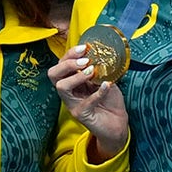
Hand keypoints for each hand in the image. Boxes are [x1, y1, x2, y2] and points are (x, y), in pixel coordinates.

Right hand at [48, 44, 129, 159]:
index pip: (61, 64)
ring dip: (76, 76)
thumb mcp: (106, 80)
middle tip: (84, 61)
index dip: (70, 54)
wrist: (118, 123)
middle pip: (53, 74)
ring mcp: (72, 104)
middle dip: (67, 63)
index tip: (85, 48)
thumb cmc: (110, 101)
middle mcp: (69, 91)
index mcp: (72, 80)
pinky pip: (85, 102)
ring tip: (92, 72)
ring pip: (62, 87)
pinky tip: (107, 85)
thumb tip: (101, 56)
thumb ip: (101, 70)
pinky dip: (97, 92)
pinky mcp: (81, 115)